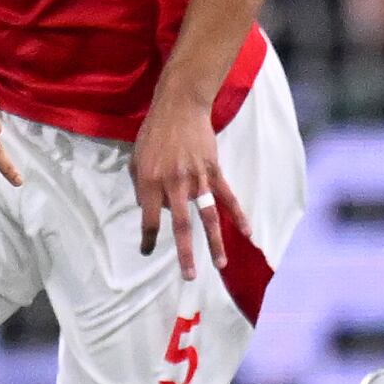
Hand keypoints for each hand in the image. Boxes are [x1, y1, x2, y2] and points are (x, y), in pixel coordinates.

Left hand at [132, 94, 246, 280]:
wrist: (179, 107)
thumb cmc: (153, 134)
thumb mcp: (136, 159)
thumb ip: (140, 186)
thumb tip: (148, 208)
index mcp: (151, 182)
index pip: (150, 219)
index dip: (148, 238)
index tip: (147, 251)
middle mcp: (174, 184)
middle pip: (182, 226)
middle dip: (186, 254)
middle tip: (189, 276)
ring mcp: (197, 178)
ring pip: (208, 216)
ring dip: (215, 243)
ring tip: (219, 265)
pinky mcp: (214, 171)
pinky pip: (228, 197)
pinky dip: (239, 215)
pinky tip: (247, 232)